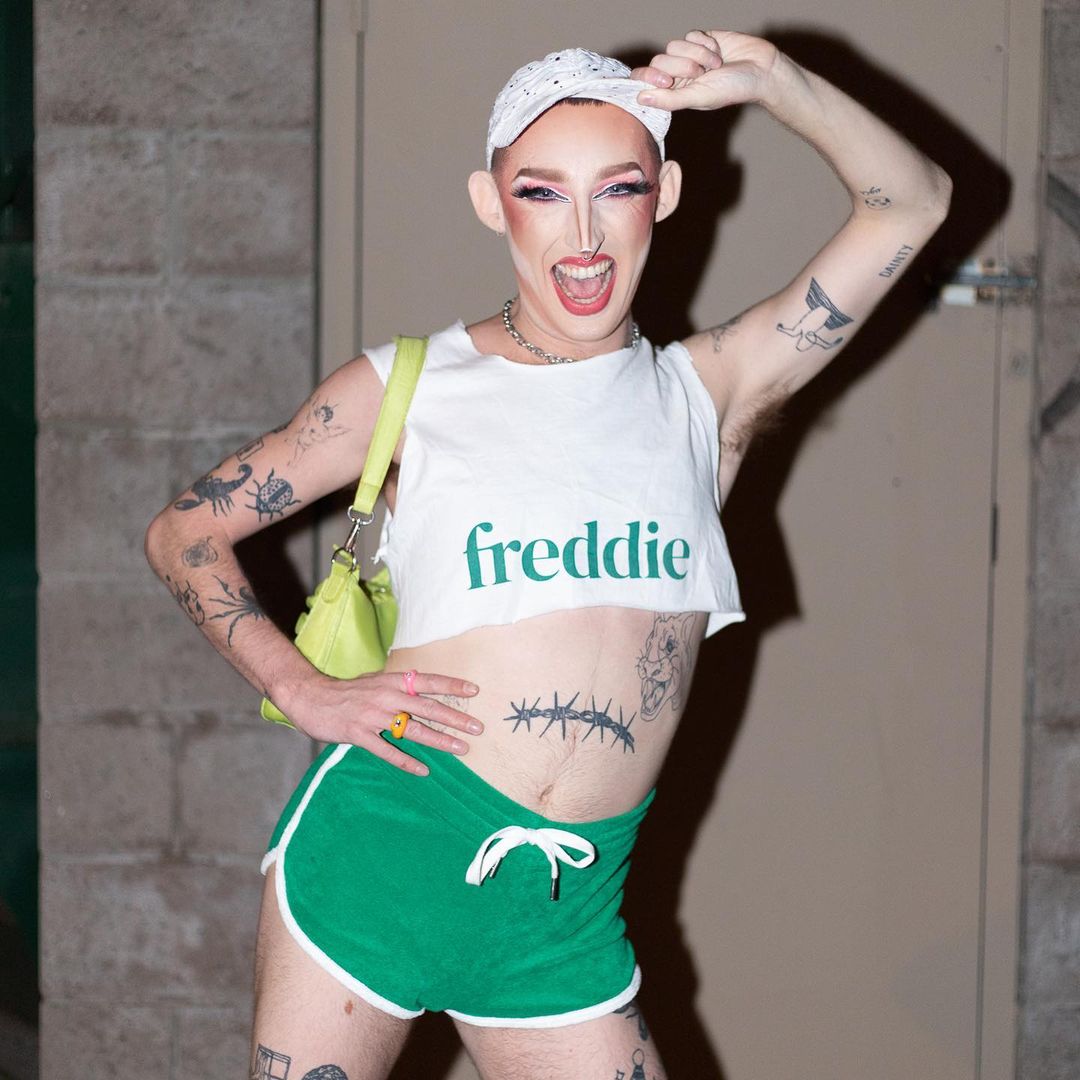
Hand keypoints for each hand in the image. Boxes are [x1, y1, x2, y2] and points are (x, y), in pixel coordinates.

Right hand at [282, 669, 483, 775]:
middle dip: (455, 717)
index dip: (451, 685)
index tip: (474, 691)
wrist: (310, 696)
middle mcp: (386, 696)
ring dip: (439, 740)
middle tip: (478, 727)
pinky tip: (423, 770)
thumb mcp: (376, 682)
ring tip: (461, 748)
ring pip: (412, 729)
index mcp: (392, 681)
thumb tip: (424, 687)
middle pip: (427, 707)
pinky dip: (406, 760)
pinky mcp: (358, 733)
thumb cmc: (347, 691)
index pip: (428, 681)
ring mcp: (372, 715)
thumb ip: (399, 686)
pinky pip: (386, 750)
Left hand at [631, 30, 782, 111]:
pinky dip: (705, 43)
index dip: (650, 78)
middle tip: (702, 74)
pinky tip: (718, 51)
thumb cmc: (732, 89)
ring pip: (674, 46)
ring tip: (715, 64)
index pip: (646, 81)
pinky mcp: (701, 40)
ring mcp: (689, 56)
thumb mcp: (699, 97)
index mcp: (674, 93)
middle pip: (659, 61)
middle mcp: (679, 75)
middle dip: (682, 65)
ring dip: (697, 54)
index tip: (667, 80)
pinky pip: (691, 35)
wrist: (760, 69)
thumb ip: (669, 99)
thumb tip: (640, 99)